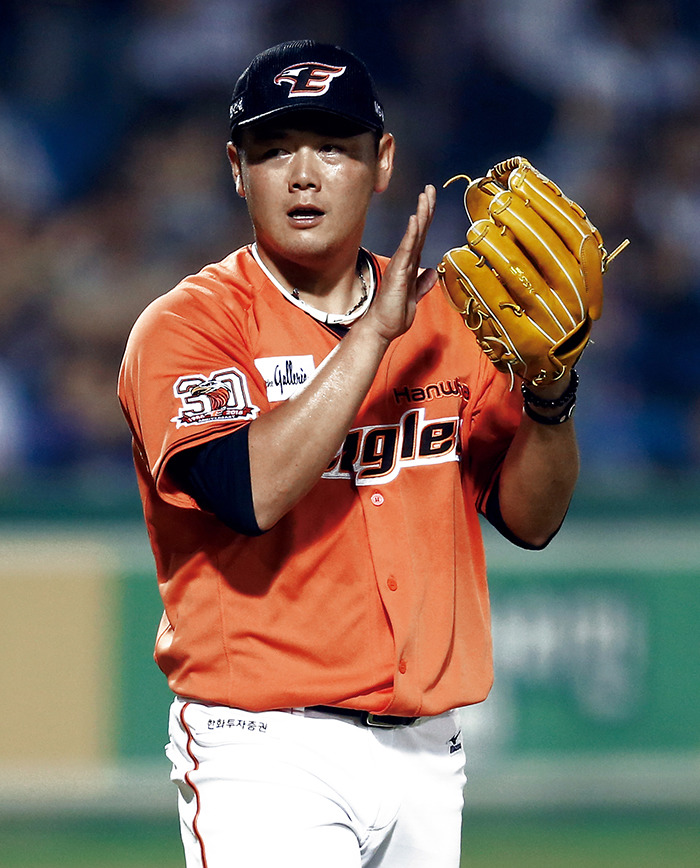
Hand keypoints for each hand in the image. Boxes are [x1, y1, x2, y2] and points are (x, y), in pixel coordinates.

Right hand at [363, 184, 436, 343]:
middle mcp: (405, 261)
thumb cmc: (394, 314)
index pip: (421, 236)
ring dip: (420, 215)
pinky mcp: (398, 272)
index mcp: (410, 264)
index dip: (427, 217)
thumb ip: (423, 283)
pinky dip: (412, 234)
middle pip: (418, 230)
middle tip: (430, 188)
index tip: (430, 199)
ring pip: (414, 235)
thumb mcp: (415, 296)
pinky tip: (415, 219)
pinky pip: (407, 250)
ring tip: (425, 196)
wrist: (382, 328)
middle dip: (425, 208)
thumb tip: (433, 271)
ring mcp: (401, 265)